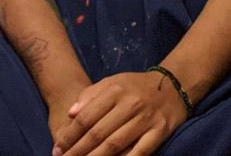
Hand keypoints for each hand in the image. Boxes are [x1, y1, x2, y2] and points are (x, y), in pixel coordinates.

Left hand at [50, 72, 187, 155]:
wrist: (173, 86)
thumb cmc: (136, 87)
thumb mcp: (113, 82)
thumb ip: (91, 95)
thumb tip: (70, 113)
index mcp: (115, 90)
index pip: (87, 116)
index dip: (70, 134)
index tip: (57, 148)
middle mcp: (129, 104)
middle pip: (98, 132)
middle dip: (78, 151)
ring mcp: (145, 119)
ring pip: (115, 144)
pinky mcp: (159, 132)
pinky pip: (139, 152)